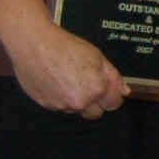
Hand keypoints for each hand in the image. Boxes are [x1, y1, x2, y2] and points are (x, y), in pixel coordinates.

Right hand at [4, 23, 127, 119]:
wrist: (33, 45)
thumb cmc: (65, 46)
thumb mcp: (97, 56)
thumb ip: (113, 77)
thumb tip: (125, 91)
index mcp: (96, 89)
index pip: (113, 104)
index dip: (112, 95)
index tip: (108, 89)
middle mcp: (79, 102)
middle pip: (95, 113)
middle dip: (96, 102)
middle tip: (88, 83)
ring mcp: (61, 105)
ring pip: (76, 109)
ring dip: (76, 99)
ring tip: (68, 78)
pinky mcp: (46, 105)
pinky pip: (59, 106)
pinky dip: (60, 97)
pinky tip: (56, 81)